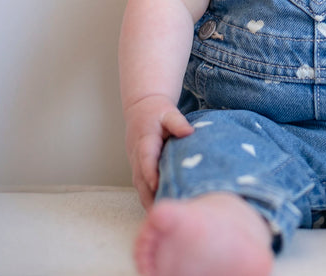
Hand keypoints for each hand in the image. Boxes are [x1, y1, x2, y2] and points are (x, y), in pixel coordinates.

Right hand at [124, 94, 193, 209]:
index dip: (150, 173)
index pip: (146, 159)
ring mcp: (135, 162)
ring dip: (148, 200)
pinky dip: (149, 196)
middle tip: (164, 212)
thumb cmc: (157, 111)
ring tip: (163, 217)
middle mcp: (137, 155)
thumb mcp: (168, 112)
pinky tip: (161, 208)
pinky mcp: (138, 167)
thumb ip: (178, 122)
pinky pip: (142, 185)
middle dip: (149, 196)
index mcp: (144, 140)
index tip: (157, 186)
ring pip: (140, 185)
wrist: (141, 108)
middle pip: (140, 179)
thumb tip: (189, 132)